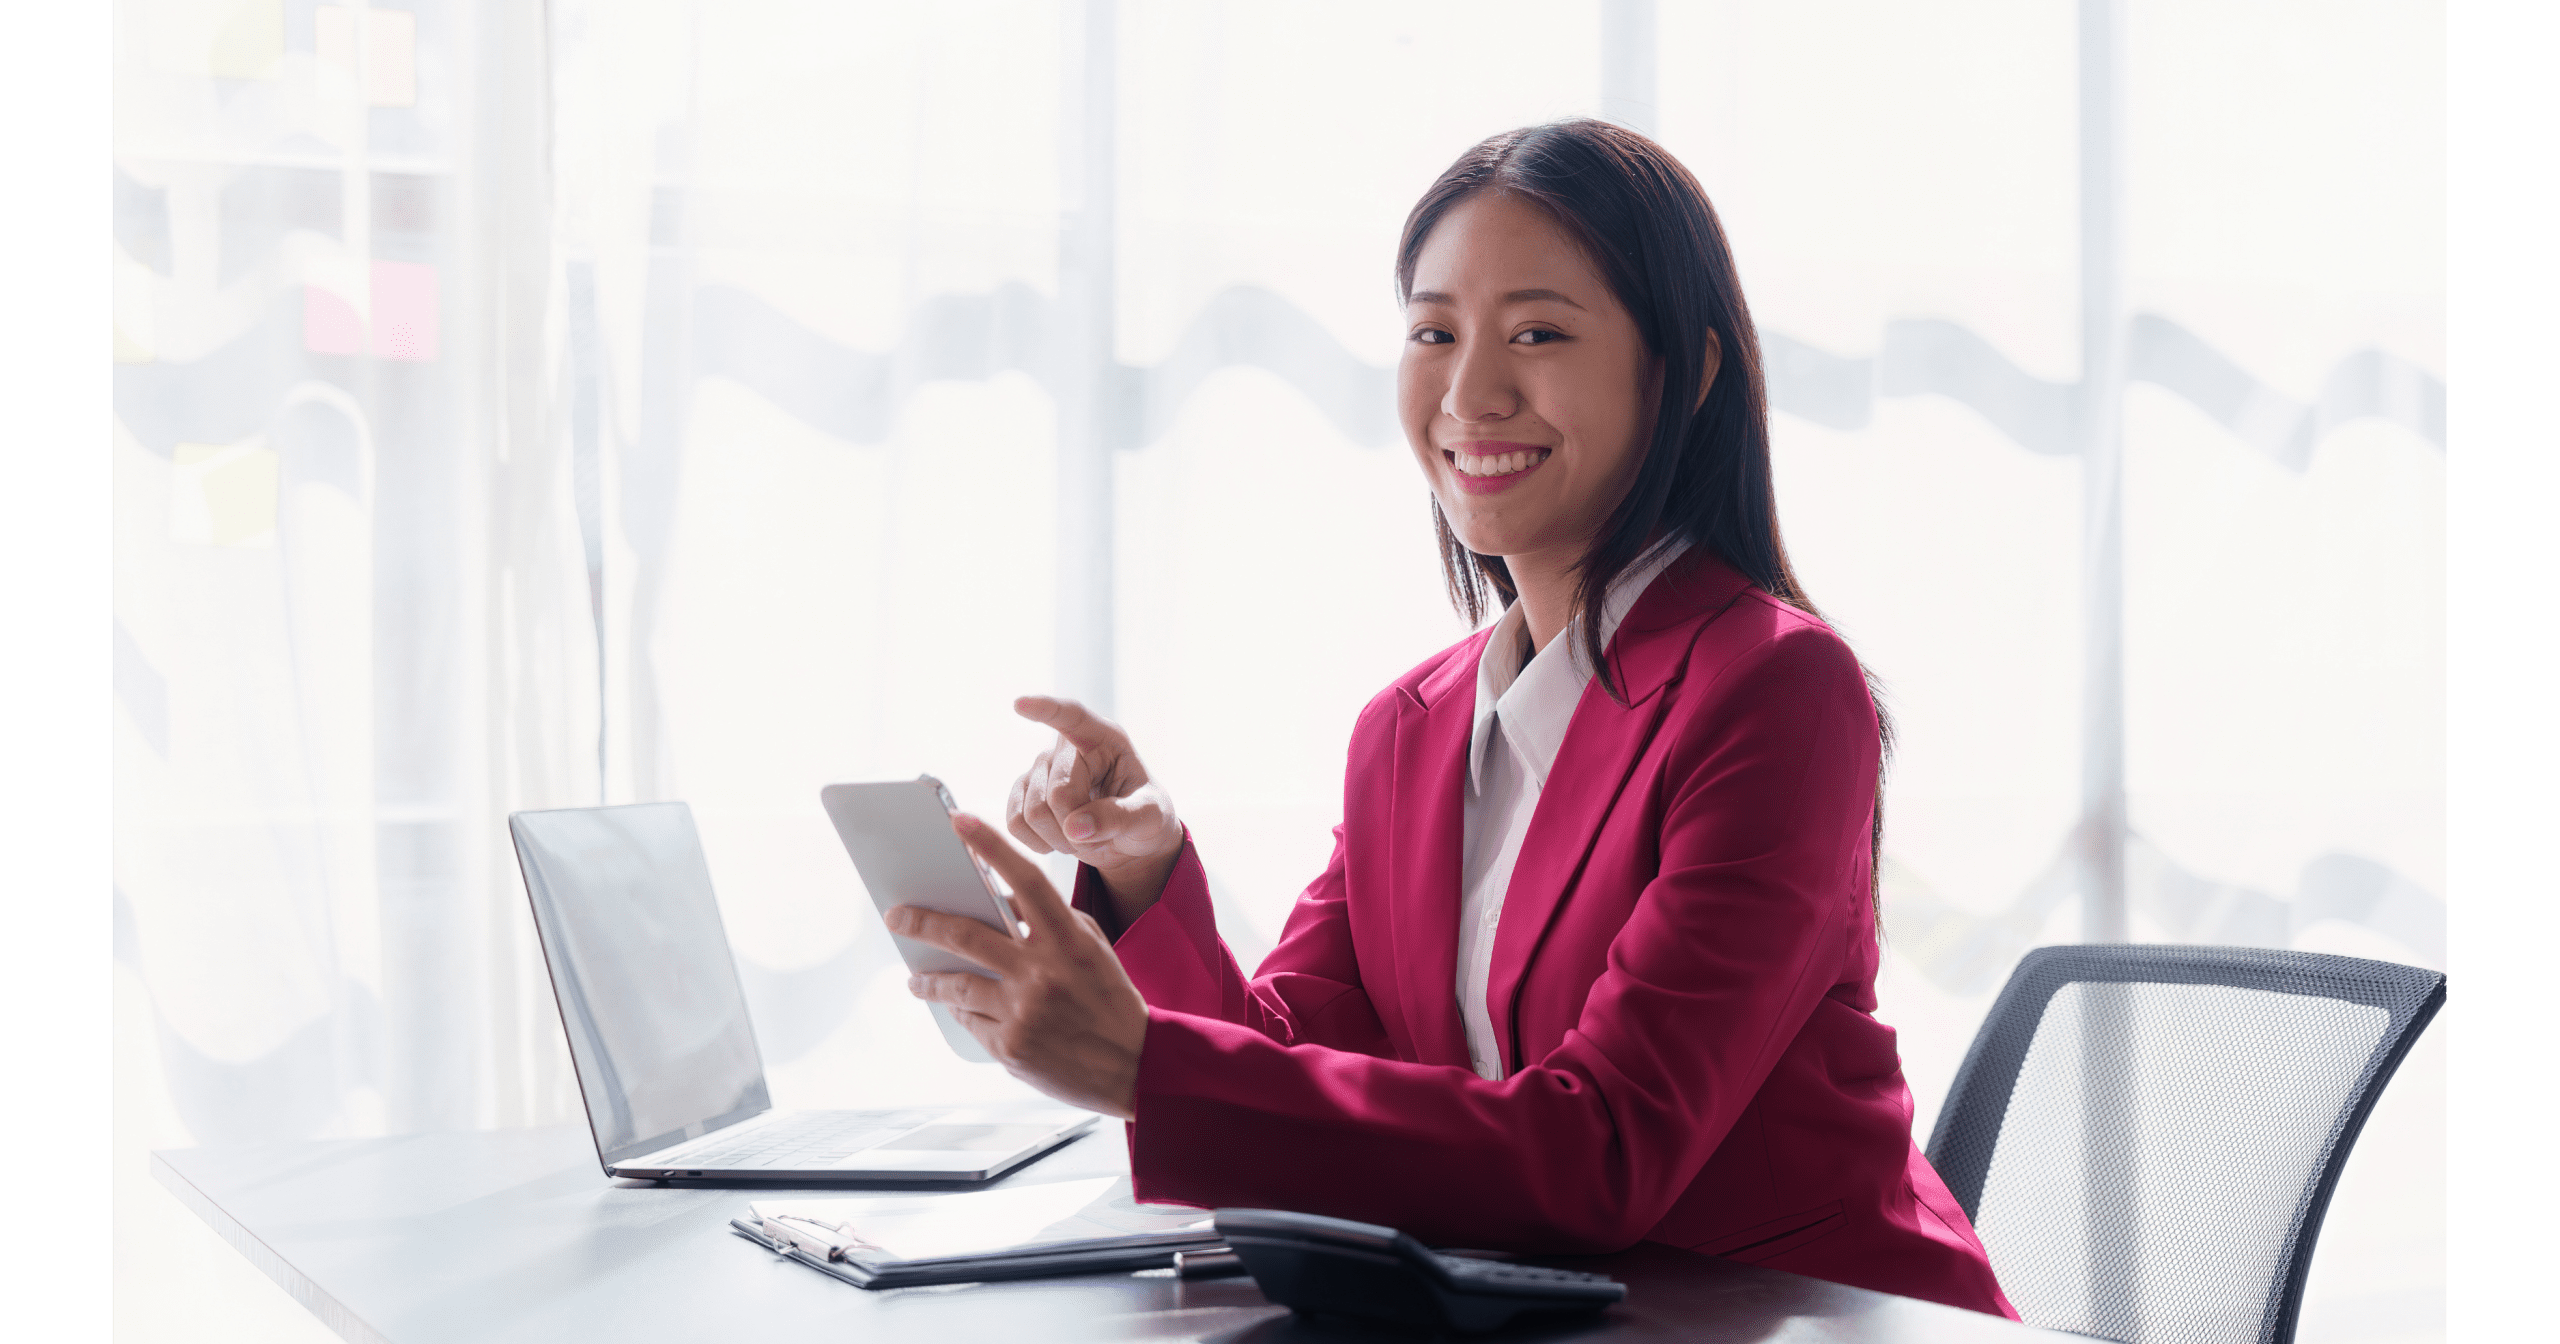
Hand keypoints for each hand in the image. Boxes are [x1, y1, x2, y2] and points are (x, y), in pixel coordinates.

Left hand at [893, 814, 1149, 1119]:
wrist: (1135, 1065)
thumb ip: (1049, 921)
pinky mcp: (1010, 1046)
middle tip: (896, 916)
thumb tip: (996, 902)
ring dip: (928, 979)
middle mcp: (1042, 971)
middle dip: (922, 922)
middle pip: (966, 935)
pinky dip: (958, 1011)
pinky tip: (954, 1007)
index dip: (991, 846)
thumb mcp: (1090, 948)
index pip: (1025, 879)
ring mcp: (1023, 1011)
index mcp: (1068, 938)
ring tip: (916, 976)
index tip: (958, 820)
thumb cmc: (1109, 999)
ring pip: (955, 984)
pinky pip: (969, 1020)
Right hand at [1006, 695, 1181, 927]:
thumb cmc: (1145, 817)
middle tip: (1103, 837)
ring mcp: (1041, 768)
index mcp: (1106, 739)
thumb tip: (1074, 828)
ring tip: (1087, 838)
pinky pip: (1015, 823)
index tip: (1020, 704)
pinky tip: (1060, 842)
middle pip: (1057, 793)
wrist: (1129, 840)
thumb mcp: (1149, 817)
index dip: (1046, 709)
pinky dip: (1038, 843)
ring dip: (1061, 839)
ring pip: (1033, 812)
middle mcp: (1069, 748)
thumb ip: (1118, 818)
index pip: (1073, 717)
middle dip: (1079, 827)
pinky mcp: (1023, 793)